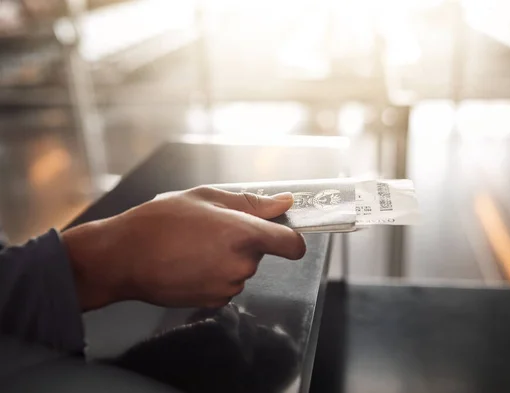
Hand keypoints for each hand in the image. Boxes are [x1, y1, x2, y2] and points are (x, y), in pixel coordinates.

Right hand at [62, 187, 305, 310]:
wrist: (123, 257)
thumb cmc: (160, 222)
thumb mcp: (206, 198)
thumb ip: (251, 202)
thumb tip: (284, 203)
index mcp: (244, 233)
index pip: (292, 245)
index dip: (292, 239)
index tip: (282, 234)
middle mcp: (241, 264)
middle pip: (260, 253)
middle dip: (243, 241)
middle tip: (211, 230)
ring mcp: (228, 286)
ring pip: (241, 269)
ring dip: (227, 258)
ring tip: (194, 246)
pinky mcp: (214, 301)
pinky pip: (226, 285)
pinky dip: (215, 275)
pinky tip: (189, 263)